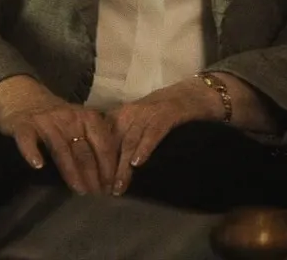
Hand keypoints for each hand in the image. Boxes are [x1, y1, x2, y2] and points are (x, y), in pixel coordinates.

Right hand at [0, 76, 120, 193]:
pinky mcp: (23, 125)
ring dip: (71, 171)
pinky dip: (33, 152)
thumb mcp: (78, 122)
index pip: (103, 145)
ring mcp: (45, 121)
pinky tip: (38, 165)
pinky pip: (28, 140)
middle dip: (93, 175)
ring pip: (61, 149)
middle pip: (84, 150)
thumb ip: (93, 141)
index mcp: (87, 117)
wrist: (20, 95)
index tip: (112, 188)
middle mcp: (68, 118)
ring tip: (79, 190)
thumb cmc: (55, 116)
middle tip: (97, 195)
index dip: (109, 168)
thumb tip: (111, 175)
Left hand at [108, 77, 227, 194]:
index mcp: (118, 115)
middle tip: (106, 191)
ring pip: (130, 141)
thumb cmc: (160, 114)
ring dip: (123, 165)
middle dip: (108, 168)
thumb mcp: (135, 123)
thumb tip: (106, 168)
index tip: (95, 183)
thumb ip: (121, 140)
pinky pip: (152, 133)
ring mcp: (147, 113)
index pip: (102, 140)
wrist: (191, 95)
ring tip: (119, 185)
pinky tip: (138, 163)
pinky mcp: (165, 115)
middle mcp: (128, 113)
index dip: (97, 161)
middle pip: (113, 143)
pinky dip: (144, 148)